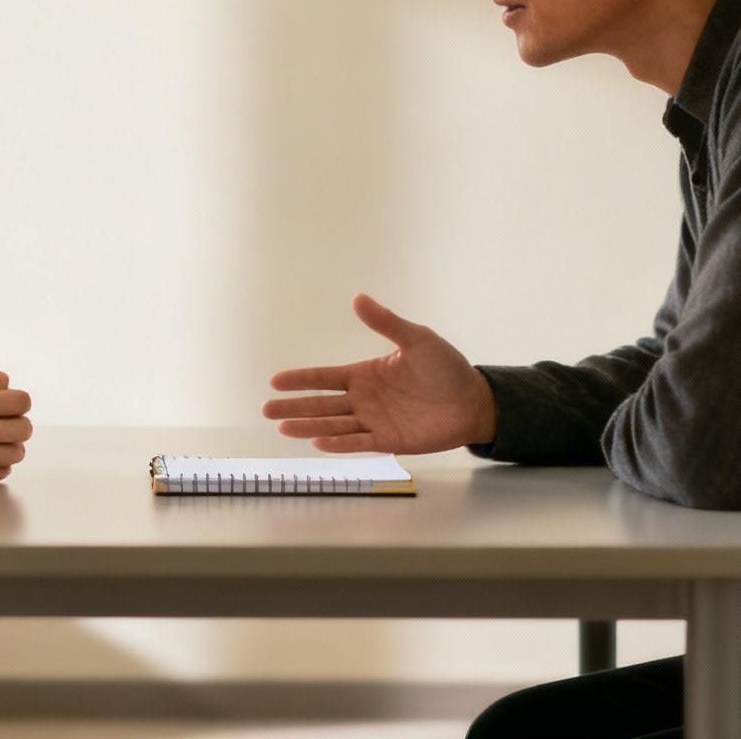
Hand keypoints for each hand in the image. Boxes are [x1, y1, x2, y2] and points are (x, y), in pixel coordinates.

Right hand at [260, 293, 497, 453]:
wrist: (473, 400)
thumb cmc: (446, 368)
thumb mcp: (416, 339)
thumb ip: (386, 322)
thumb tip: (358, 298)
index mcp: (366, 374)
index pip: (325, 377)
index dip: (300, 380)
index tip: (275, 380)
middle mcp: (365, 399)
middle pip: (322, 404)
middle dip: (294, 406)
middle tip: (266, 409)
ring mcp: (375, 421)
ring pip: (334, 425)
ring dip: (309, 426)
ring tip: (282, 427)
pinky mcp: (390, 441)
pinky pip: (359, 443)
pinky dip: (339, 443)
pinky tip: (318, 442)